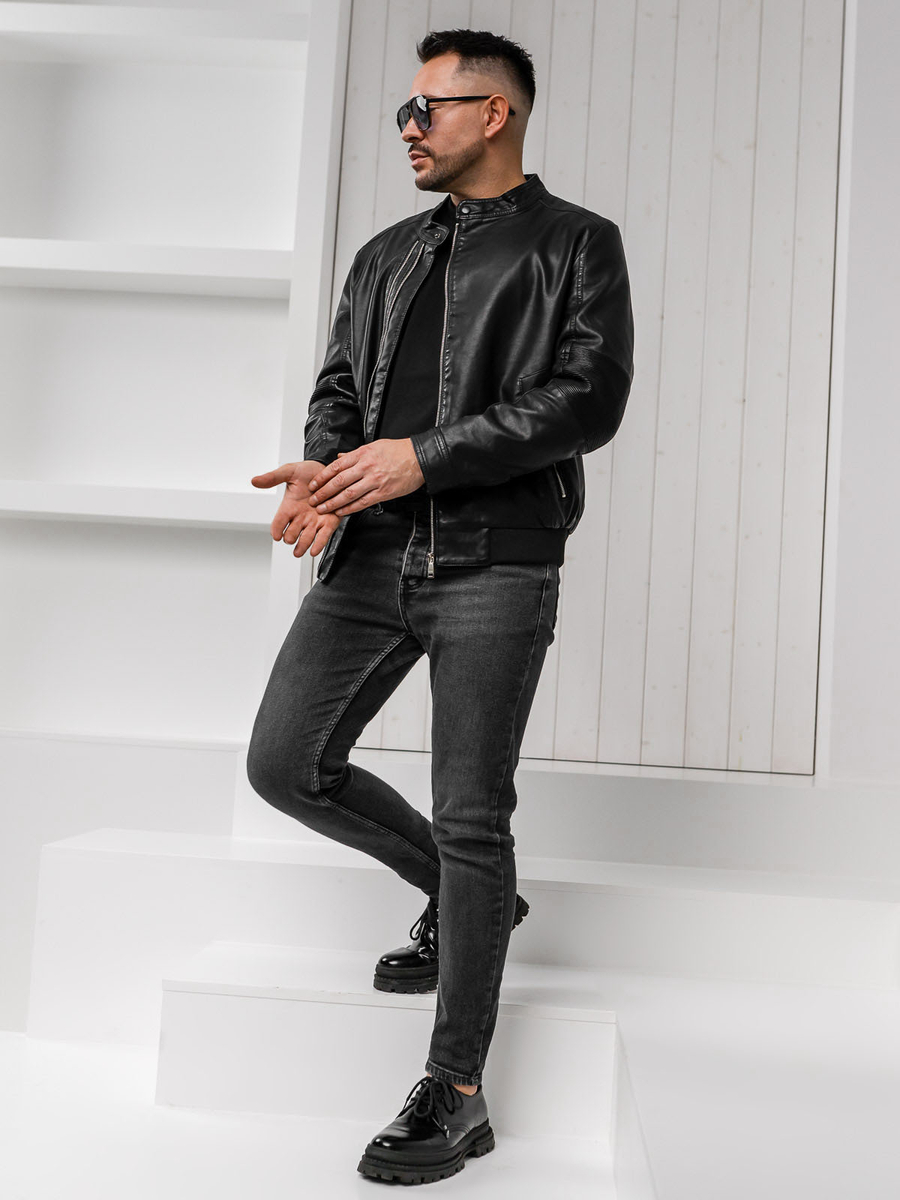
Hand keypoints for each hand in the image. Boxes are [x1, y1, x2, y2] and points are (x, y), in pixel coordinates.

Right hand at [250, 460, 341, 558]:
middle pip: (291, 534)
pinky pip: (323, 537)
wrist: (329, 470)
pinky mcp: (328, 523)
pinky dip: (318, 545)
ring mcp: (314, 521)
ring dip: (301, 546)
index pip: (279, 522)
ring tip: (298, 552)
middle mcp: (300, 517)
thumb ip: (273, 478)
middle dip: (290, 538)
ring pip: (305, 539)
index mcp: (289, 507)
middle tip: (290, 538)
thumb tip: (254, 481)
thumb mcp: (289, 471)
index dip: (276, 529)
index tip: (276, 535)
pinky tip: (313, 552)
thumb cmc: (308, 471)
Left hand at [307, 438, 424, 515]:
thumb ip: (354, 454)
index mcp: (362, 454)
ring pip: (349, 494)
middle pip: (339, 481)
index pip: (336, 466)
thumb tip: (339, 457)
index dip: (322, 477)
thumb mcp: (374, 446)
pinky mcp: (383, 492)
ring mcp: (375, 480)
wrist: (419, 458)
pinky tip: (341, 512)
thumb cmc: (398, 451)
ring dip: (333, 503)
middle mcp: (366, 467)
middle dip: (323, 492)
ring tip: (323, 509)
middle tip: (313, 500)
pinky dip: (350, 508)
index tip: (313, 485)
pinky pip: (363, 502)